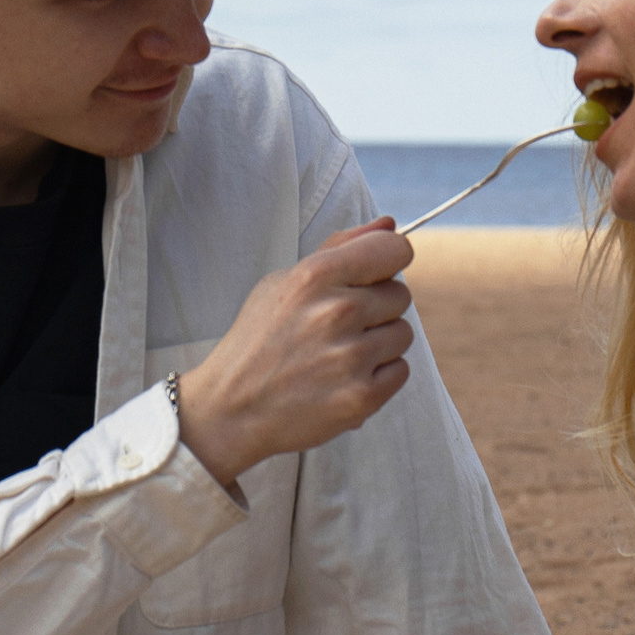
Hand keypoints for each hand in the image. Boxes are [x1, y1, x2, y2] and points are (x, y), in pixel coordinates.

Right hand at [173, 223, 413, 488]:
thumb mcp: (284, 282)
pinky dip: (378, 376)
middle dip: (376, 308)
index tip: (376, 274)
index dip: (390, 260)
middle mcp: (338, 313)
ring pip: (402, 334)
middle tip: (338, 326)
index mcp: (316, 276)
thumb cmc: (258, 340)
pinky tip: (343, 379)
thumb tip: (390, 225)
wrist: (231, 409)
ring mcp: (351, 357)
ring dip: (378, 344)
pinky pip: (400, 371)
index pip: (394, 249)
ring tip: (337, 354)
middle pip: (400, 295)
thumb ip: (340, 248)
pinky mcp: (362, 397)